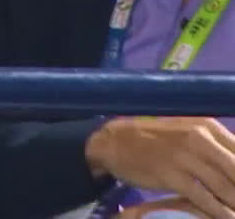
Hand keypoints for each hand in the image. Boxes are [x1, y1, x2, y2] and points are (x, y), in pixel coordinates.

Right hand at [87, 117, 234, 218]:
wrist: (113, 141)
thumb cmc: (154, 139)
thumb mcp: (187, 133)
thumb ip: (214, 146)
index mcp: (208, 127)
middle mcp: (199, 138)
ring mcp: (185, 156)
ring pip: (225, 186)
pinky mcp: (171, 174)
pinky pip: (203, 197)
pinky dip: (218, 211)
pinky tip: (226, 218)